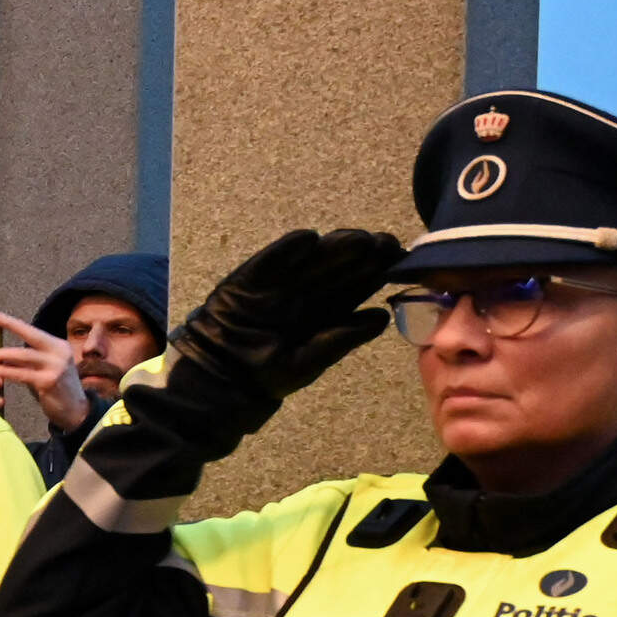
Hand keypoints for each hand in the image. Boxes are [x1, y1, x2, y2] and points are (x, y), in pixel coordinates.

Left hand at [0, 312, 90, 431]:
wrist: (76, 410)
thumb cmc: (58, 388)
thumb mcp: (49, 368)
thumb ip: (32, 360)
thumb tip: (5, 354)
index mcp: (60, 346)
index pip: (34, 332)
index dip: (14, 323)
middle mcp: (60, 353)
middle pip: (31, 336)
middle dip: (11, 326)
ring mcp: (56, 367)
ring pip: (23, 356)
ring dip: (3, 355)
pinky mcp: (48, 381)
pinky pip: (21, 374)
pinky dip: (6, 371)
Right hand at [139, 227, 405, 458]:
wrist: (218, 377)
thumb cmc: (264, 374)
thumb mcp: (308, 362)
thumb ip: (341, 340)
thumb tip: (380, 318)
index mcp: (322, 311)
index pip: (354, 286)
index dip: (376, 272)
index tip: (398, 258)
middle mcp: (304, 292)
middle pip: (336, 267)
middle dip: (361, 253)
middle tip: (385, 241)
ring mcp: (277, 283)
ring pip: (309, 259)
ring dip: (333, 247)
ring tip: (357, 239)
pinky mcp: (249, 280)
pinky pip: (269, 262)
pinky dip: (284, 251)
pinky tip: (306, 240)